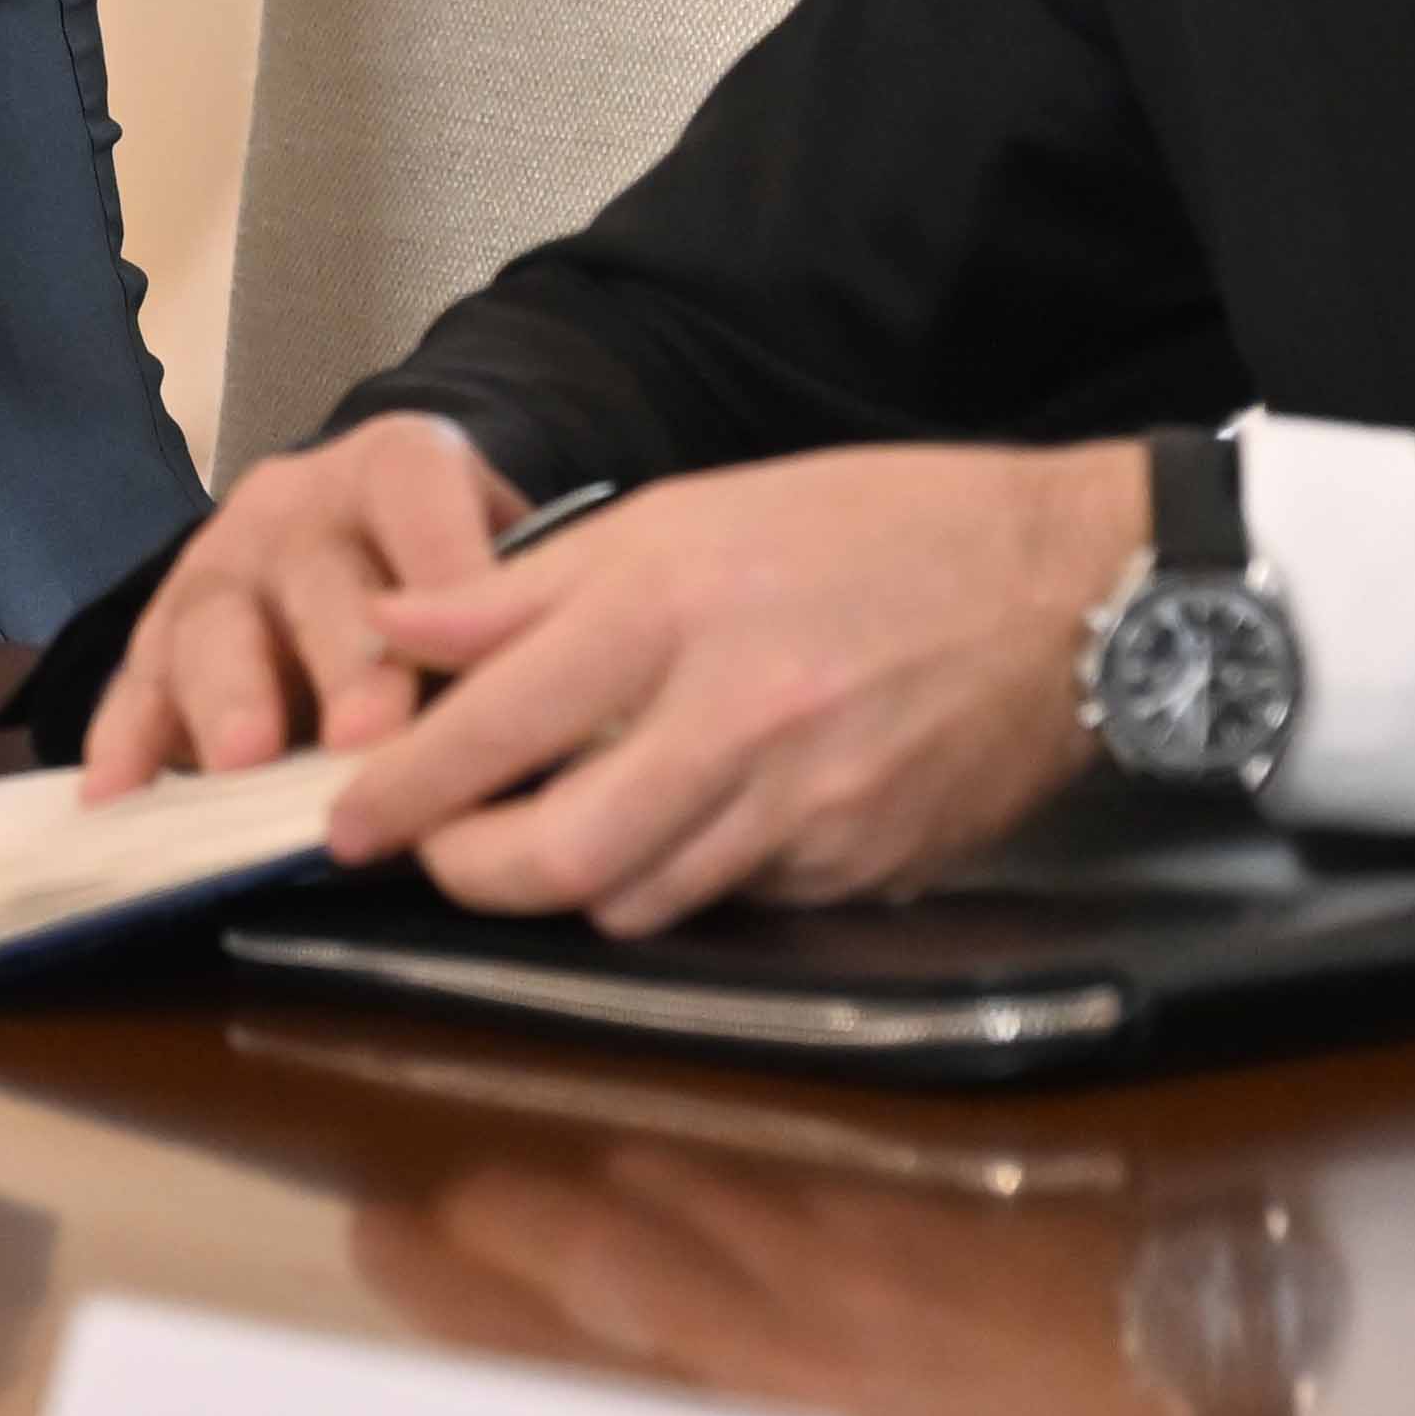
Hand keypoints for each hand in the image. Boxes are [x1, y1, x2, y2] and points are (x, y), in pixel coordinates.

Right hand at [79, 411, 527, 790]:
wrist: (367, 534)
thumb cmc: (459, 568)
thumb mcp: (510, 556)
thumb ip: (517, 621)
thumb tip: (558, 733)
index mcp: (394, 468)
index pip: (416, 493)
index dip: (440, 568)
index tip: (465, 654)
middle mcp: (294, 507)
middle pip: (313, 576)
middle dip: (341, 660)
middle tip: (368, 738)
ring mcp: (216, 568)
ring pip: (211, 623)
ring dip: (230, 697)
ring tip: (245, 764)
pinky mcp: (158, 635)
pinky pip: (134, 683)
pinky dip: (125, 740)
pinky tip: (120, 794)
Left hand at [322, 441, 1145, 935]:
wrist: (1071, 586)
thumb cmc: (872, 527)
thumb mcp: (686, 512)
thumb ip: (531, 585)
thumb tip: (398, 627)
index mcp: (675, 609)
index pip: (495, 726)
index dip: (402, 788)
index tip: (343, 817)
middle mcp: (739, 719)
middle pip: (559, 858)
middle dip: (473, 874)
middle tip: (437, 852)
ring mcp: (811, 807)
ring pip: (642, 901)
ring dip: (576, 883)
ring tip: (550, 831)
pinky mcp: (865, 867)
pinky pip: (737, 903)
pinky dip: (687, 877)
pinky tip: (688, 821)